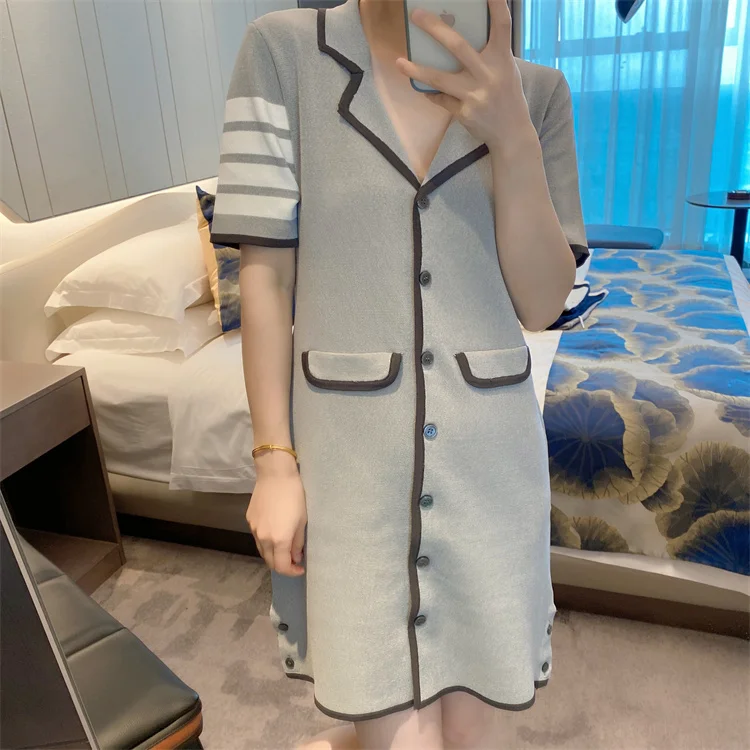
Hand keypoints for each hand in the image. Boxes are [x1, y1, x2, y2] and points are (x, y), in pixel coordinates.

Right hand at [247, 463, 306, 576]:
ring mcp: (254, 530)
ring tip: (284, 547)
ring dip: (273, 554)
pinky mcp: (249, 520)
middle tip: (293, 559)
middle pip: (270, 562)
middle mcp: (263, 538)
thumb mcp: (302, 521)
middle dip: (282, 565)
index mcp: (279, 540)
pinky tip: (274, 533)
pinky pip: (257, 538)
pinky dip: (266, 542)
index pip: (281, 567)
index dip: (291, 571)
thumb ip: (298, 543)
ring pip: (262, 551)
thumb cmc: (294, 496)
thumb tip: (295, 557)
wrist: (275, 475)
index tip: (300, 568)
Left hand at [396, 0, 535, 151]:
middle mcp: (489, 74)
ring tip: (399, 62)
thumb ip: (488, 54)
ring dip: (417, 70)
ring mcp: (476, 95)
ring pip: (440, 78)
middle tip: (416, 15)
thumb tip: (455, 37)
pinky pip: (441, 99)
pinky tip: (423, 90)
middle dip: (435, 29)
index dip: (496, 4)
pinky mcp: (465, 113)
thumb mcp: (505, 70)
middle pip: (458, 46)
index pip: (502, 25)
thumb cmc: (506, 96)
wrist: (511, 134)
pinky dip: (431, 93)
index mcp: (503, 58)